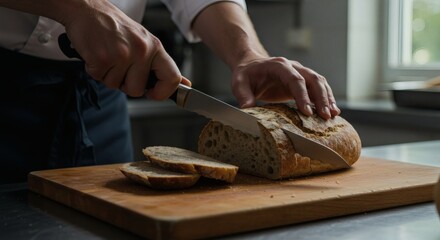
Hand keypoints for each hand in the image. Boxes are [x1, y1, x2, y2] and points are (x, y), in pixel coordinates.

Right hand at [60, 0, 186, 98]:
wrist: (87, 9)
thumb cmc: (115, 26)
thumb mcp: (145, 41)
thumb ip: (162, 65)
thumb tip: (184, 84)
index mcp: (155, 47)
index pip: (172, 78)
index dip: (164, 93)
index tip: (153, 93)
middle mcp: (141, 51)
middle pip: (137, 90)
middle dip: (126, 83)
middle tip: (120, 65)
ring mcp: (121, 55)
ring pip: (116, 86)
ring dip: (109, 75)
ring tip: (108, 56)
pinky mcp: (102, 59)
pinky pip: (100, 79)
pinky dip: (96, 70)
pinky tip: (97, 55)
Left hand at [231, 56, 339, 119]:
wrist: (250, 66)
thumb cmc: (245, 75)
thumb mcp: (239, 83)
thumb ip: (243, 95)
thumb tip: (247, 110)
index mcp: (279, 66)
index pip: (295, 79)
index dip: (302, 95)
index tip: (307, 112)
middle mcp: (293, 67)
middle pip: (313, 79)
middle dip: (321, 98)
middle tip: (325, 116)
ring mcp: (300, 73)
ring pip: (319, 82)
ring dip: (328, 98)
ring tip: (332, 115)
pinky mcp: (303, 82)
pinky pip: (318, 88)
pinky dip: (326, 99)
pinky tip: (331, 112)